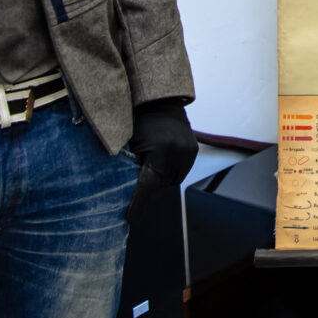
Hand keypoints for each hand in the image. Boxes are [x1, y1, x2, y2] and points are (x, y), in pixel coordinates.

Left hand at [128, 98, 197, 212]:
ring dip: (160, 180)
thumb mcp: (128, 144)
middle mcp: (179, 152)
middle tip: (134, 185)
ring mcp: (189, 150)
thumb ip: (129, 167)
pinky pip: (180, 170)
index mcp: (162, 150)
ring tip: (148, 168)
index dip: (137, 203)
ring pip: (172, 180)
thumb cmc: (136, 119)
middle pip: (162, 184)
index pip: (148, 185)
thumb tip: (124, 194)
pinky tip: (159, 163)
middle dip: (148, 187)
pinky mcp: (193, 149)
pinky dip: (169, 171)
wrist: (157, 99)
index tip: (128, 218)